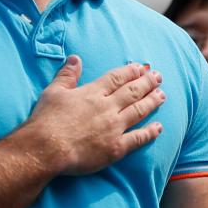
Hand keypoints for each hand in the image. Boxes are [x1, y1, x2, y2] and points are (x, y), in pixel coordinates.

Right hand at [23, 56, 165, 174]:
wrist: (45, 149)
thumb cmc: (45, 121)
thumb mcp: (53, 92)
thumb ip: (67, 75)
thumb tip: (75, 58)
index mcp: (93, 93)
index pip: (117, 78)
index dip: (131, 72)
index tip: (141, 67)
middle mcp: (108, 107)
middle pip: (133, 91)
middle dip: (148, 82)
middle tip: (158, 76)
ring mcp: (114, 127)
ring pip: (139, 111)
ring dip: (152, 102)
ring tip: (162, 95)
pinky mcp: (115, 147)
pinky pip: (138, 138)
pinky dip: (150, 132)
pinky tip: (159, 127)